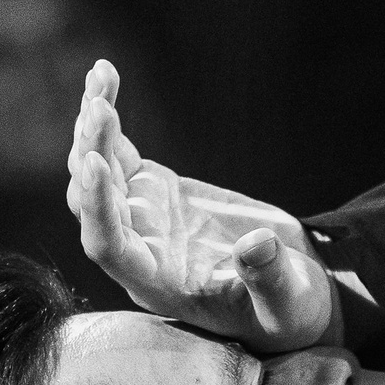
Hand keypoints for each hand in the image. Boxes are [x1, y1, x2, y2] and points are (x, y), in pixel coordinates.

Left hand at [67, 60, 337, 352]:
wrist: (291, 289)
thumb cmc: (288, 311)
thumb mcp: (287, 305)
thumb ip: (269, 279)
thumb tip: (256, 246)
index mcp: (156, 284)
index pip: (108, 247)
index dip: (97, 208)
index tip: (95, 163)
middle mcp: (137, 250)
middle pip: (93, 201)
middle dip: (92, 154)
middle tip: (101, 109)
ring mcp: (141, 217)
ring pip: (98, 169)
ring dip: (93, 127)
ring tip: (101, 79)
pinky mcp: (153, 189)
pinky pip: (117, 150)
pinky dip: (107, 113)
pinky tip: (104, 73)